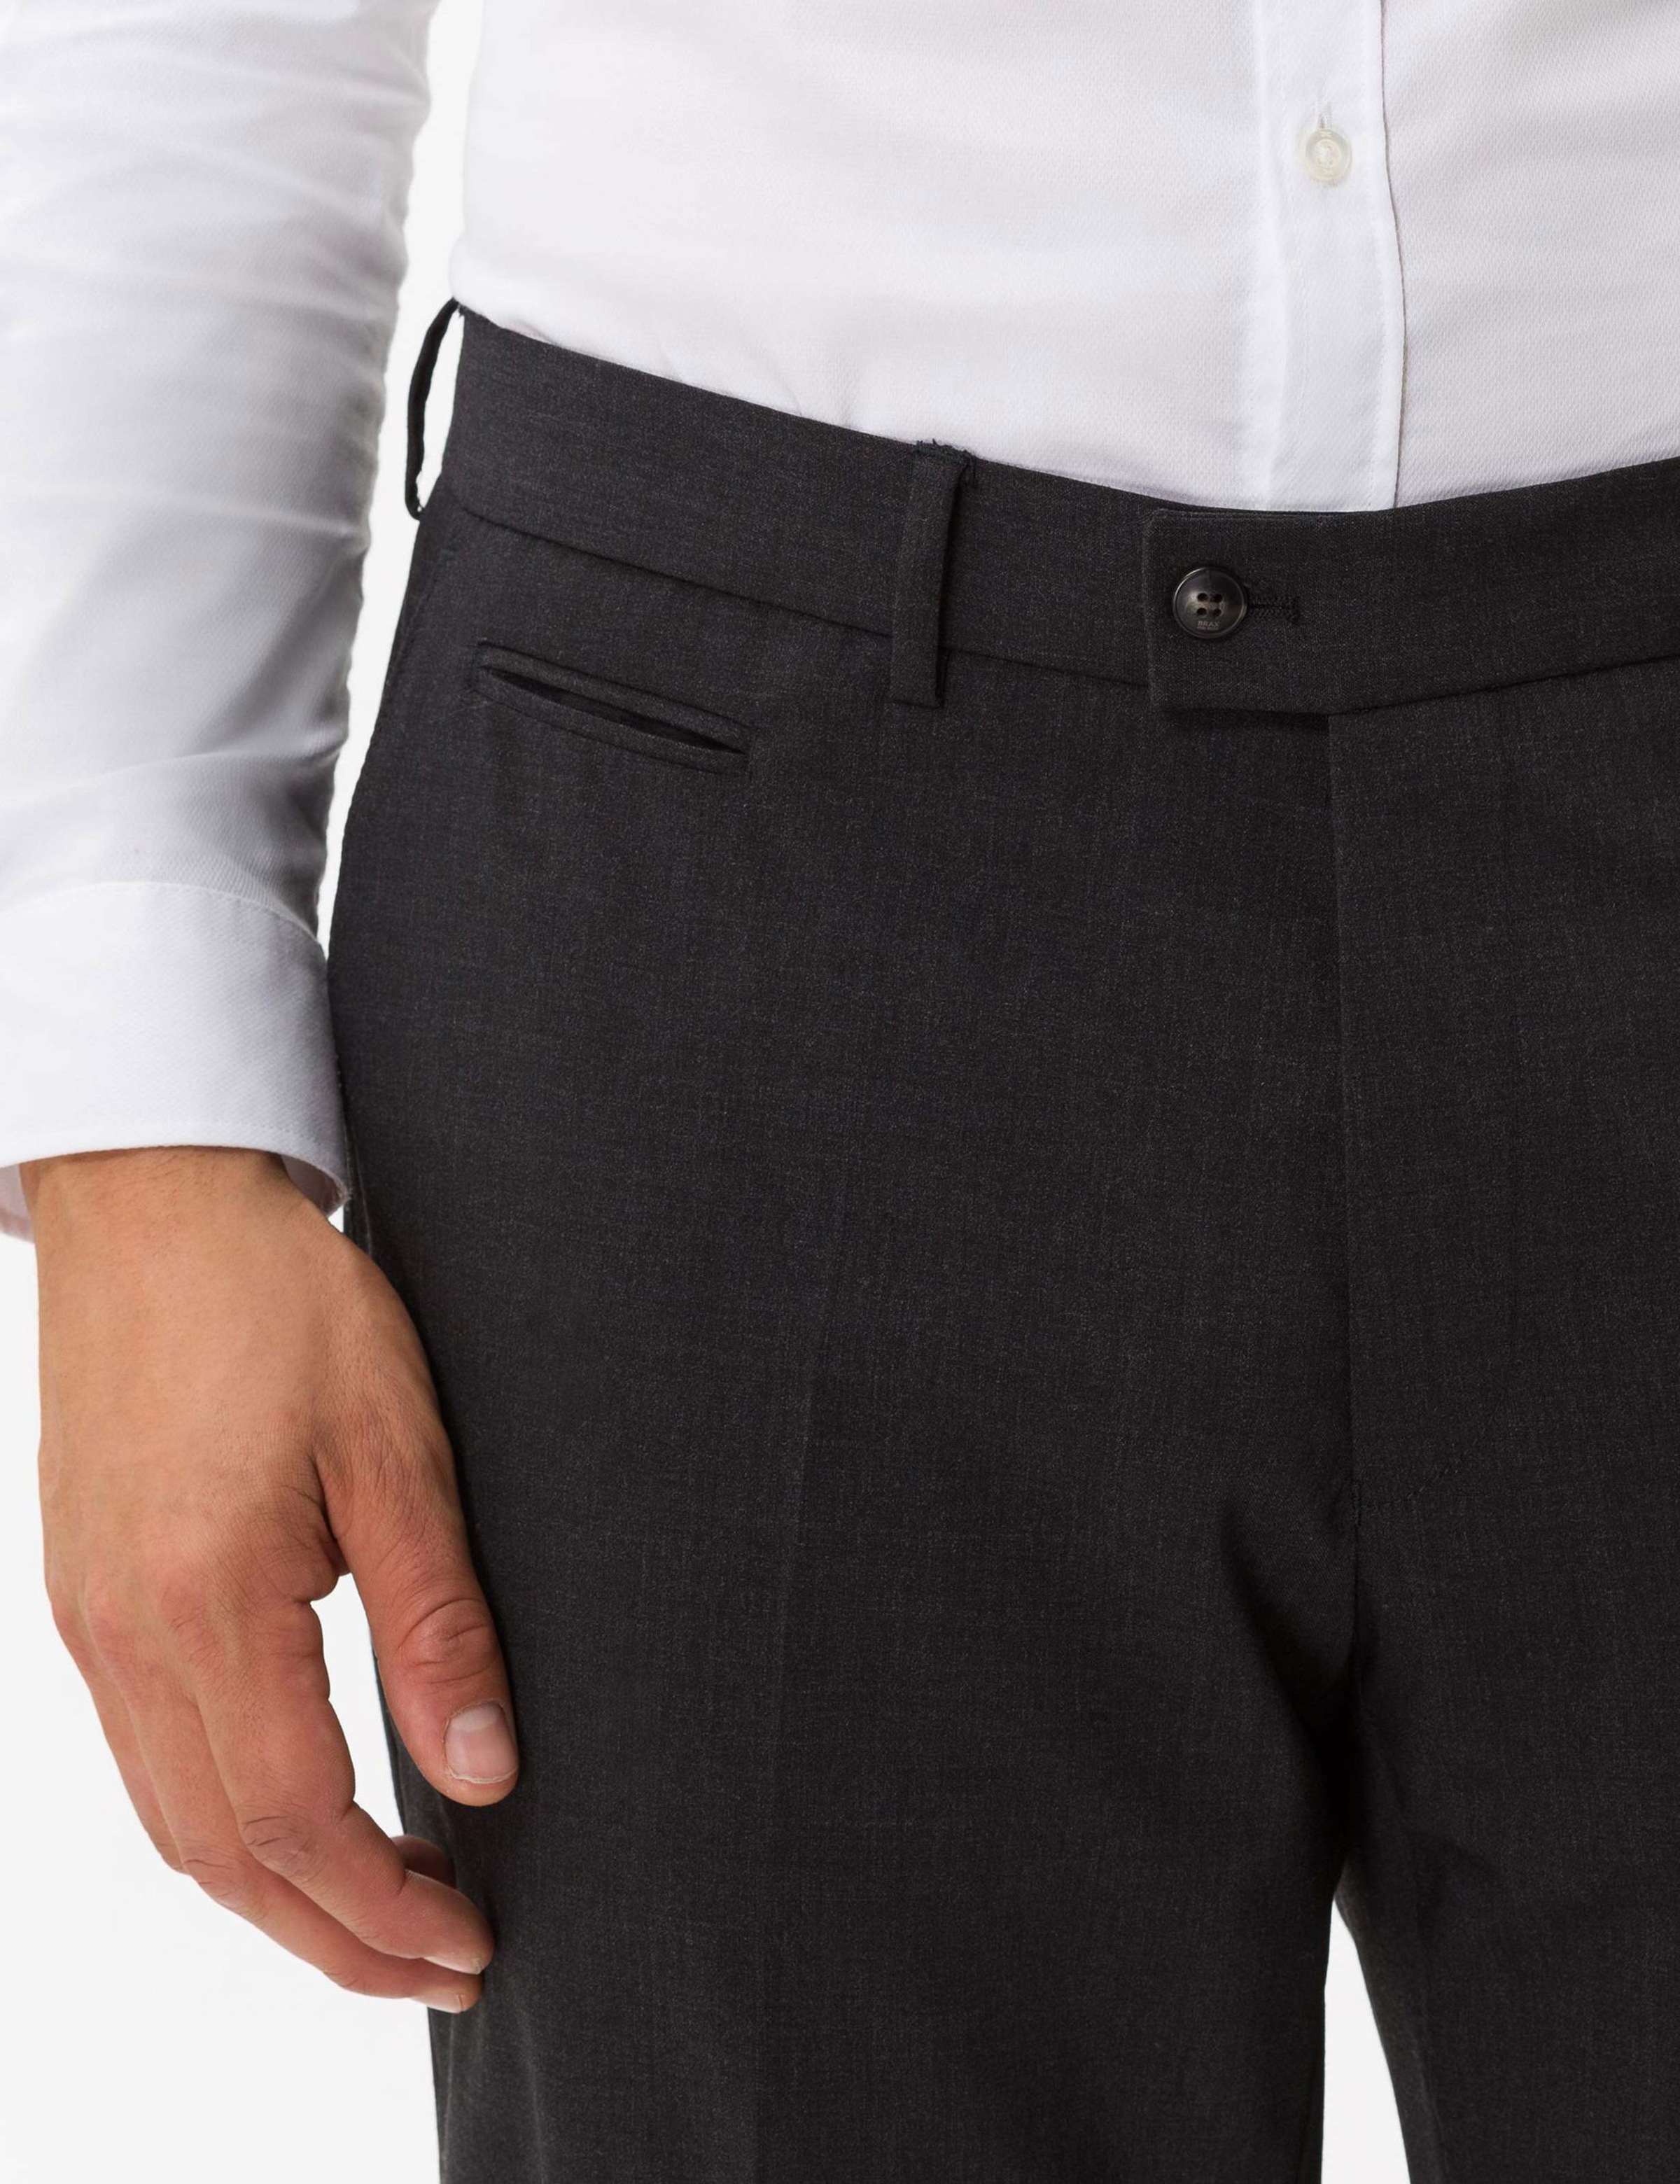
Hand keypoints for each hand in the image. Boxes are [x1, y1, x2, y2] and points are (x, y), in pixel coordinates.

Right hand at [24, 1146, 516, 2011]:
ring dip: (278, 1895)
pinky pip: (144, 1759)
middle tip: (442, 1966)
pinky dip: (223, 1825)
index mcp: (206, 1601)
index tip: (468, 1943)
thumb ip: (438, 1619)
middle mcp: (124, 1636)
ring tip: (386, 1913)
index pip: (294, 1822)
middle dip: (335, 1939)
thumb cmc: (281, 1302)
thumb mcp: (396, 1446)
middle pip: (221, 1859)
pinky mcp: (83, 1597)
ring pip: (174, 1824)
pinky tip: (296, 1823)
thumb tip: (483, 1771)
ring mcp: (87, 1624)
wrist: (158, 1203)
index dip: (385, 1907)